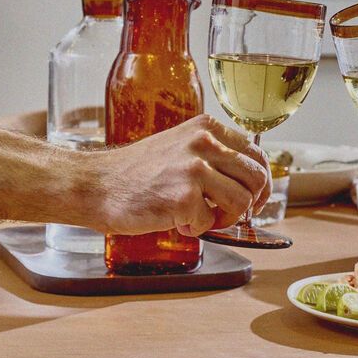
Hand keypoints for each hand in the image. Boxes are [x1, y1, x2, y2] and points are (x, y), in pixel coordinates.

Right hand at [90, 115, 270, 236]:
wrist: (96, 185)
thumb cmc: (137, 172)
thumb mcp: (181, 146)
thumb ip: (213, 155)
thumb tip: (249, 179)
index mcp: (207, 128)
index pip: (256, 154)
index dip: (261, 182)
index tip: (255, 198)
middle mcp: (204, 143)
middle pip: (257, 178)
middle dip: (250, 203)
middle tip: (231, 214)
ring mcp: (195, 169)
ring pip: (242, 201)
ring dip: (226, 218)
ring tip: (202, 218)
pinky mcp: (184, 197)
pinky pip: (211, 221)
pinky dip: (197, 229)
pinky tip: (177, 221)